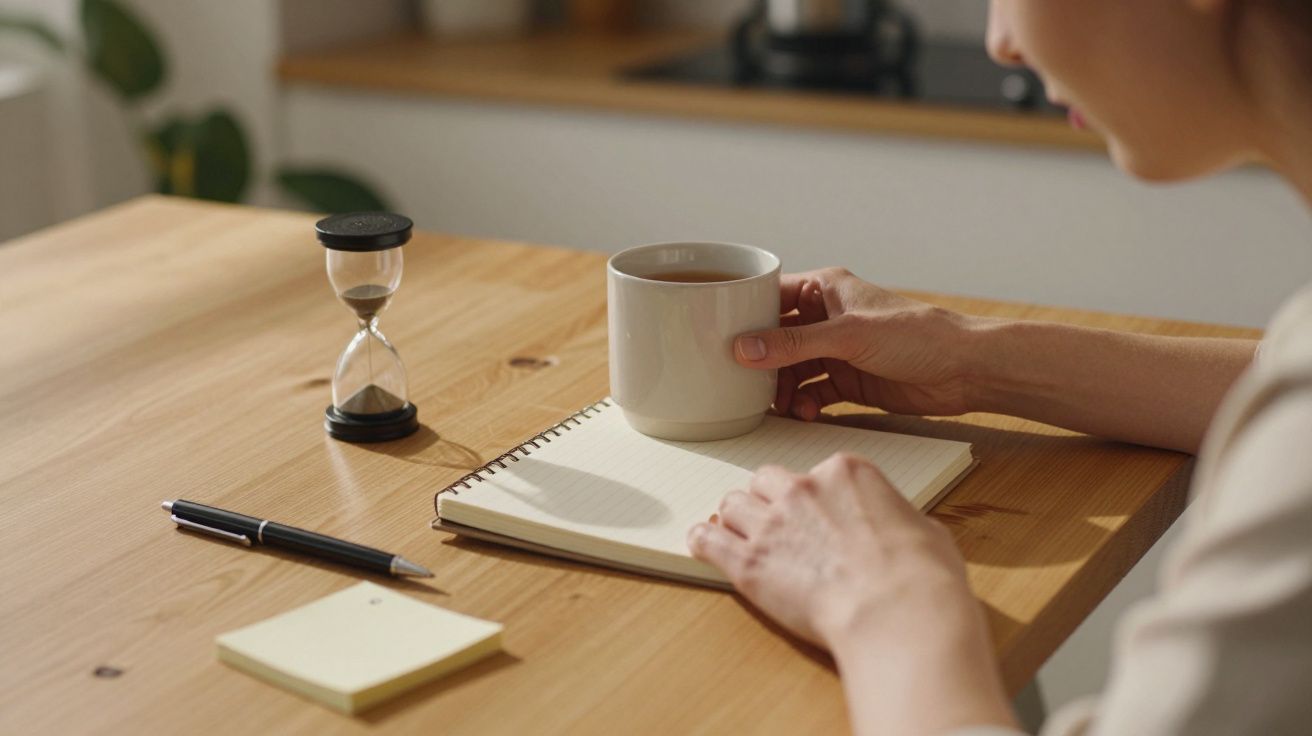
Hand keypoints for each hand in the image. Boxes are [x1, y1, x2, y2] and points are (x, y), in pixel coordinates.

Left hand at [687, 452, 973, 647]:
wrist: (896, 613)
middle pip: (767, 481)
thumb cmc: (920, 577)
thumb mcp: (925, 531)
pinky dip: (704, 542)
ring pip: (734, 505)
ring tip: (741, 536)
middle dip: (770, 501)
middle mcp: (802, 489)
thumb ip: (898, 519)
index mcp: (846, 473)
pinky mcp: (749, 563)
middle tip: (777, 524)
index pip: (815, 472)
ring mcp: (771, 524)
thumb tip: (901, 529)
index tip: (817, 514)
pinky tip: (704, 544)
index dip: (815, 497)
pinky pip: (708, 540)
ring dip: (737, 520)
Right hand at [734, 268, 977, 419]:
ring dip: (782, 388)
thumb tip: (743, 348)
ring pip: (792, 369)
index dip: (745, 313)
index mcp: (826, 289)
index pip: (773, 295)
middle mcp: (827, 317)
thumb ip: (793, 344)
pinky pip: (813, 392)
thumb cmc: (917, 335)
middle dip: (760, 360)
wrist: (964, 370)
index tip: (720, 334)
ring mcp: (837, 350)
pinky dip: (804, 404)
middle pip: (776, 337)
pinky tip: (805, 413)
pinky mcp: (848, 380)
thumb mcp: (848, 336)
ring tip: (780, 405)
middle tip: (744, 381)